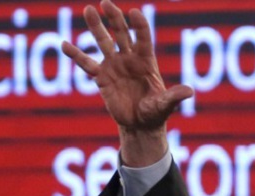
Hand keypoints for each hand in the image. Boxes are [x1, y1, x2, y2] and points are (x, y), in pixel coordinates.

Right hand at [61, 0, 192, 165]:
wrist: (140, 125)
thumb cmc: (155, 112)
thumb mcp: (165, 105)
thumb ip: (174, 97)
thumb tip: (190, 92)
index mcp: (147, 61)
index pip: (144, 39)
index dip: (140, 26)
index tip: (134, 12)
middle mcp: (130, 59)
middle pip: (122, 34)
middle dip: (115, 18)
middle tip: (106, 3)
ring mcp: (114, 66)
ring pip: (104, 42)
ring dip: (95, 27)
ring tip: (88, 10)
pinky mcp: (101, 77)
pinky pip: (87, 64)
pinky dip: (76, 55)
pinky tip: (64, 44)